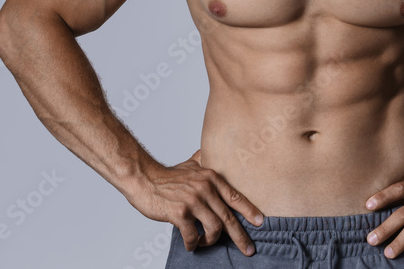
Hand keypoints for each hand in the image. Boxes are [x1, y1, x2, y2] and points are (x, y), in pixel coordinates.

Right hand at [127, 149, 263, 256]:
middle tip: (248, 250)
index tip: (260, 221)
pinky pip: (192, 235)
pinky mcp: (179, 213)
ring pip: (214, 228)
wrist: (143, 178)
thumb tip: (213, 153)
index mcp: (210, 177)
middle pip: (228, 217)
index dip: (249, 210)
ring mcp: (192, 201)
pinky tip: (190, 244)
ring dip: (210, 241)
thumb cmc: (166, 176)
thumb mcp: (190, 164)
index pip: (234, 196)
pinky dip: (193, 244)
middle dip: (241, 236)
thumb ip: (204, 160)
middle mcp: (204, 188)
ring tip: (204, 242)